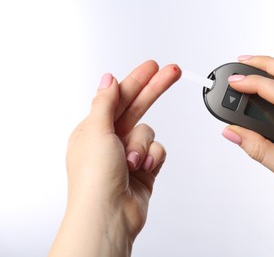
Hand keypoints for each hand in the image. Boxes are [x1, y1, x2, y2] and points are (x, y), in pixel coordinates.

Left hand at [50, 60, 180, 256]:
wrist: (110, 215)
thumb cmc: (95, 179)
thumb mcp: (96, 132)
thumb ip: (105, 103)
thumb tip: (108, 79)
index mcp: (94, 129)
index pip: (119, 97)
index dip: (137, 80)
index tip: (152, 66)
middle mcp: (111, 140)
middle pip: (138, 107)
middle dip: (154, 90)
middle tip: (172, 72)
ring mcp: (129, 154)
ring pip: (149, 132)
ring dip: (143, 145)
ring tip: (132, 161)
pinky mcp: (145, 168)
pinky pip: (158, 150)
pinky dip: (153, 157)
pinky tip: (143, 168)